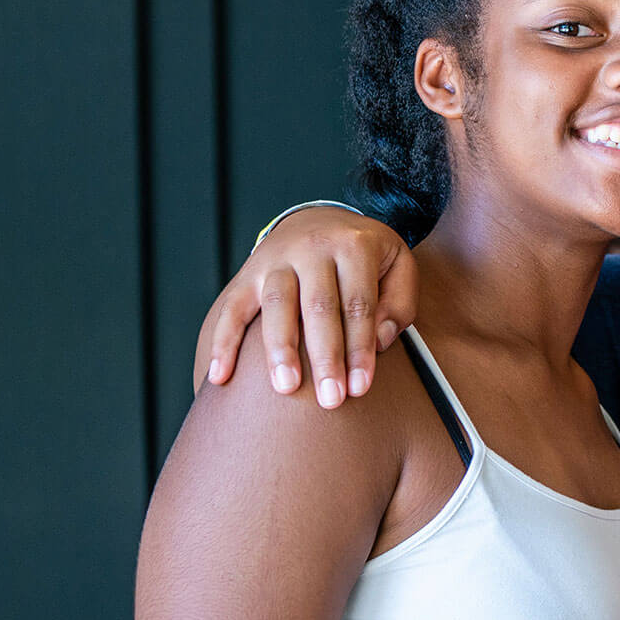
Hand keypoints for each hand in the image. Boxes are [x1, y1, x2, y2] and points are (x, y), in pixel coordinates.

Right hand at [192, 208, 416, 408]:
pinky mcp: (248, 272)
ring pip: (276, 304)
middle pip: (318, 306)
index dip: (360, 348)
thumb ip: (399, 304)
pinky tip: (220, 377)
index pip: (359, 304)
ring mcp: (277, 259)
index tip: (360, 388)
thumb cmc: (367, 257)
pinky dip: (223, 342)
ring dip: (280, 349)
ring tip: (285, 388)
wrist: (320, 219)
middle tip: (330, 399)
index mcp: (355, 246)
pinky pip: (232, 307)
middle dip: (324, 356)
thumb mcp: (398, 266)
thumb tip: (379, 342)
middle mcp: (313, 248)